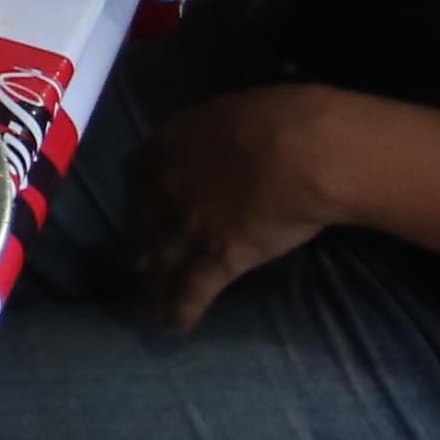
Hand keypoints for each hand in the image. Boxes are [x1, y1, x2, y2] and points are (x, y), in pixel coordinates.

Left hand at [123, 84, 361, 331]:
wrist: (304, 151)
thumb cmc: (282, 117)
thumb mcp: (231, 112)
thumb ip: (213, 136)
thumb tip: (222, 145)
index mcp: (166, 146)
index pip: (135, 177)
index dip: (137, 198)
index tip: (142, 209)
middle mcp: (165, 189)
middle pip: (140, 224)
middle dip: (138, 247)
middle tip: (138, 264)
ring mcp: (187, 226)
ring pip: (157, 264)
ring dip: (149, 287)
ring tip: (144, 306)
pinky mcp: (218, 259)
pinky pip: (191, 292)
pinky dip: (180, 312)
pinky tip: (175, 327)